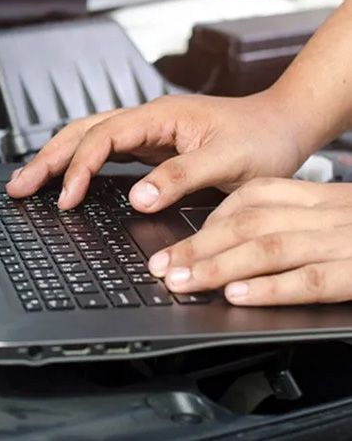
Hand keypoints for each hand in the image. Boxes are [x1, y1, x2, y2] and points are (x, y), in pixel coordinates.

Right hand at [6, 92, 311, 211]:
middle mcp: (146, 119)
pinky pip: (103, 150)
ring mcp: (146, 131)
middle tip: (18, 185)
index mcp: (158, 116)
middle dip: (46, 159)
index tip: (67, 200)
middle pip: (81, 132)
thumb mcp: (227, 162)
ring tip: (28, 180)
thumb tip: (136, 197)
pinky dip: (78, 164)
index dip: (79, 169)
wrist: (283, 125)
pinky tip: (67, 178)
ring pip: (86, 138)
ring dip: (55, 158)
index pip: (102, 138)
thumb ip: (179, 177)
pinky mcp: (150, 145)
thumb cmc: (262, 138)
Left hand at [148, 178, 351, 304]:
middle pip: (249, 223)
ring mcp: (343, 241)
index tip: (176, 239)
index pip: (255, 197)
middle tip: (160, 265)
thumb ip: (299, 221)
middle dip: (197, 245)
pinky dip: (268, 288)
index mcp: (321, 198)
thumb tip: (239, 242)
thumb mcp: (344, 214)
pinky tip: (236, 295)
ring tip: (182, 280)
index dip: (210, 220)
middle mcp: (328, 214)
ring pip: (268, 248)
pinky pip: (309, 280)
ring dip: (218, 266)